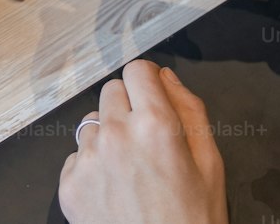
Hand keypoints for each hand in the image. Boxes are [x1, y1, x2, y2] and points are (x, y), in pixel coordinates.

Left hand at [59, 60, 227, 223]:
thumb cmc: (193, 222)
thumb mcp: (210, 165)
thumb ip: (190, 110)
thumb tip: (165, 77)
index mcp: (155, 124)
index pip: (138, 70)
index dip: (148, 84)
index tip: (152, 100)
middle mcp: (116, 133)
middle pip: (112, 91)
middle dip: (128, 109)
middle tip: (146, 144)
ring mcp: (88, 159)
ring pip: (93, 123)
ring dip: (108, 138)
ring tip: (131, 174)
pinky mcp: (69, 183)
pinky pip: (77, 156)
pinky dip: (92, 169)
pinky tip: (113, 193)